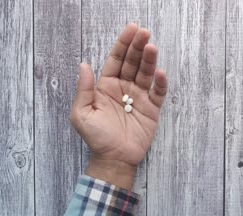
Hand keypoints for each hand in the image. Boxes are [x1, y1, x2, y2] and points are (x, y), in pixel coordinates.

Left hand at [70, 23, 167, 188]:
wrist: (114, 159)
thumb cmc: (96, 137)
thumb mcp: (82, 114)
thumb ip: (84, 89)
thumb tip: (84, 64)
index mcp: (107, 86)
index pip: (116, 60)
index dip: (123, 44)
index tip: (131, 29)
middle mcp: (124, 88)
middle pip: (132, 62)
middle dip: (138, 46)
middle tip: (144, 32)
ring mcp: (139, 98)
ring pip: (146, 74)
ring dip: (149, 60)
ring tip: (152, 47)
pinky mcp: (152, 109)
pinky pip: (158, 93)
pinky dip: (160, 83)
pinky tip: (160, 73)